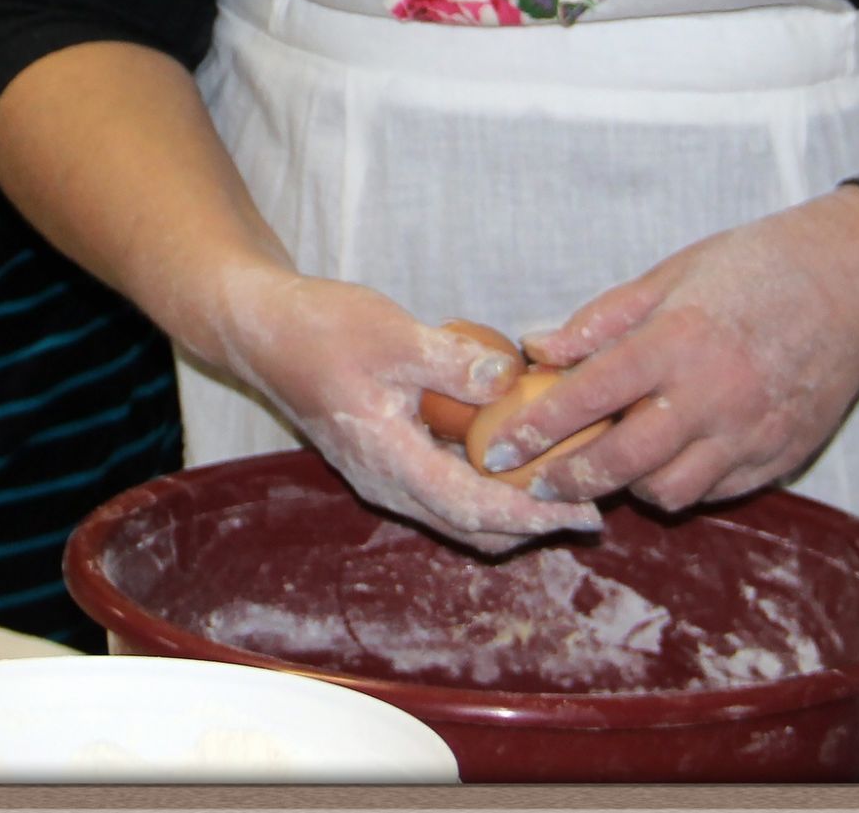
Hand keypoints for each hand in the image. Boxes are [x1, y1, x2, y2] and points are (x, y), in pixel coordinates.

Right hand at [214, 268, 603, 553]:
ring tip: (564, 483)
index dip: (535, 516)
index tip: (586, 512)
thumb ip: (452, 363)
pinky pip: (445, 484)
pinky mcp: (387, 455)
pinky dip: (486, 480)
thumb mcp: (392, 336)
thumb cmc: (324, 331)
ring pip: (459, 511)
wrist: (266, 332)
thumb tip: (511, 379)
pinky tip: (516, 450)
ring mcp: (386, 474)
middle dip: (533, 523)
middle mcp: (390, 483)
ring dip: (510, 506)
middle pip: (473, 526)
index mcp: (392, 463)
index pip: (476, 509)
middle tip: (592, 505)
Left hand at [491, 190, 858, 511]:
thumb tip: (541, 346)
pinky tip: (667, 461)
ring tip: (607, 467)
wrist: (856, 285)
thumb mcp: (675, 273)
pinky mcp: (778, 457)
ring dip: (629, 486)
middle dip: (569, 481)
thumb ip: (605, 317)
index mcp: (678, 340)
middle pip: (623, 462)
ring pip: (669, 490)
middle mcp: (712, 395)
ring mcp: (748, 433)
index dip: (537, 427)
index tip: (500, 448)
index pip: (589, 397)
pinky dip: (683, 482)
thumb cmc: (760, 266)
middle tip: (537, 484)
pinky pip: (714, 491)